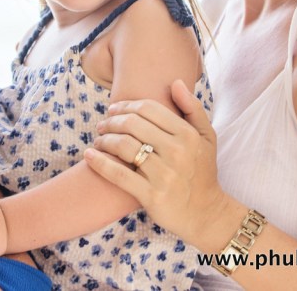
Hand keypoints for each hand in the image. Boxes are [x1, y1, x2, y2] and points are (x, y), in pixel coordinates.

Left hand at [84, 79, 228, 245]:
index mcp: (187, 135)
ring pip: (123, 146)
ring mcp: (163, 174)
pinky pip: (119, 174)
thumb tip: (175, 82)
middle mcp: (176, 152)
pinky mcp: (151, 195)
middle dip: (111, 121)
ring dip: (104, 139)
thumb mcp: (206, 137)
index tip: (114, 109)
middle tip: (102, 124)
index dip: (126, 105)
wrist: (207, 213)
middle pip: (132, 124)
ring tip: (98, 140)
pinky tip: (89, 155)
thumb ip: (193, 108)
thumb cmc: (203, 172)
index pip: (148, 109)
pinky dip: (100, 163)